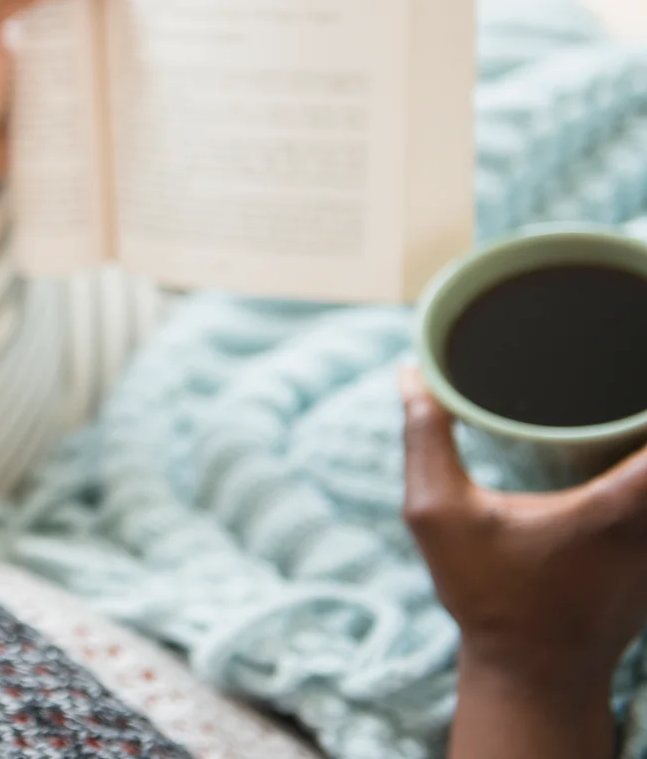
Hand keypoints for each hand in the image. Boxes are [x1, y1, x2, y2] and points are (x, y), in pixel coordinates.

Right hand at [401, 365, 646, 695]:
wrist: (533, 674)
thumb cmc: (487, 596)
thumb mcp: (438, 514)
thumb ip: (424, 440)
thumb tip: (407, 375)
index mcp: (614, 508)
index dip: (640, 403)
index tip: (625, 358)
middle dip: (636, 413)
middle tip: (616, 364)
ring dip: (639, 441)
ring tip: (618, 404)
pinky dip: (639, 473)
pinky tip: (621, 454)